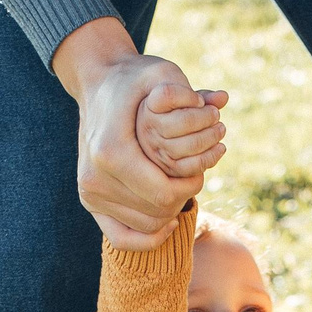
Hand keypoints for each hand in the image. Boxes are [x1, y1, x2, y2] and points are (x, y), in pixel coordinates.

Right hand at [52, 18, 227, 249]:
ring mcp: (89, 193)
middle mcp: (95, 177)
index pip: (164, 195)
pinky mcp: (89, 201)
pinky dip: (148, 237)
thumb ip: (192, 92)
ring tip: (179, 188)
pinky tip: (169, 219)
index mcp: (111, 152)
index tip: (201, 170)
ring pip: (146, 226)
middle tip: (192, 177)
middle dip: (183, 199)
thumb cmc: (134, 79)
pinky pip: (121, 237)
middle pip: (157, 213)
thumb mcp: (161, 74)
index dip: (191, 187)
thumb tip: (222, 100)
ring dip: (170, 213)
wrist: (97, 84)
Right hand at [138, 82, 229, 179]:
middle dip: (206, 117)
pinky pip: (192, 167)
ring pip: (189, 145)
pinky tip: (220, 147)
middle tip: (216, 115)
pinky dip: (211, 157)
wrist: (159, 130)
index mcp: (150, 104)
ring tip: (220, 129)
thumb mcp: (185, 96)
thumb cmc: (175, 108)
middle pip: (183, 121)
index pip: (168, 95)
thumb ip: (204, 96)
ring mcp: (156, 149)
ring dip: (211, 136)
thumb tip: (224, 97)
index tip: (199, 100)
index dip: (189, 95)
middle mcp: (148, 127)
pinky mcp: (168, 167)